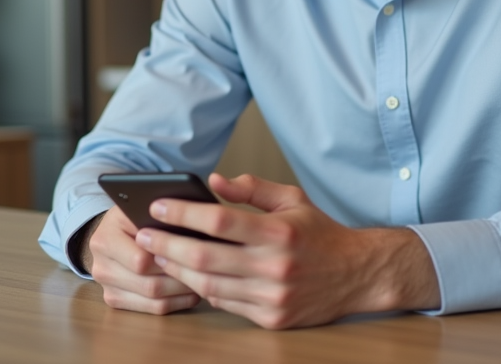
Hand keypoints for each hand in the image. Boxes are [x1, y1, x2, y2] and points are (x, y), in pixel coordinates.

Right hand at [85, 205, 201, 314]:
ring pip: (153, 299)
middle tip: (207, 270)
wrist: (112, 231)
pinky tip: (192, 291)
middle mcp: (100, 267)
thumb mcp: (141, 207)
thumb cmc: (134, 216)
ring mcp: (107, 287)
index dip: (171, 258)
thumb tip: (191, 224)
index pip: (141, 260)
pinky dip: (177, 302)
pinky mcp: (115, 300)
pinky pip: (152, 309)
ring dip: (182, 291)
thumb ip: (160, 217)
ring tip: (204, 279)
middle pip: (149, 284)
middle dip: (182, 277)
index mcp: (105, 240)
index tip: (197, 252)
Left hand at [134, 173, 439, 328]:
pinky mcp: (272, 319)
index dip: (182, 213)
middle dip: (166, 244)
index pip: (218, 220)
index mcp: (279, 231)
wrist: (358, 274)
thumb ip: (252, 189)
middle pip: (204, 257)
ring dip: (176, 270)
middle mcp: (274, 266)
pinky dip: (202, 289)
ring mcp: (272, 297)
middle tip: (142, 234)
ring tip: (158, 254)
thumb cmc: (320, 232)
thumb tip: (214, 180)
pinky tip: (187, 275)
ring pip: (208, 285)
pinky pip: (225, 304)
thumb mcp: (292, 199)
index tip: (156, 206)